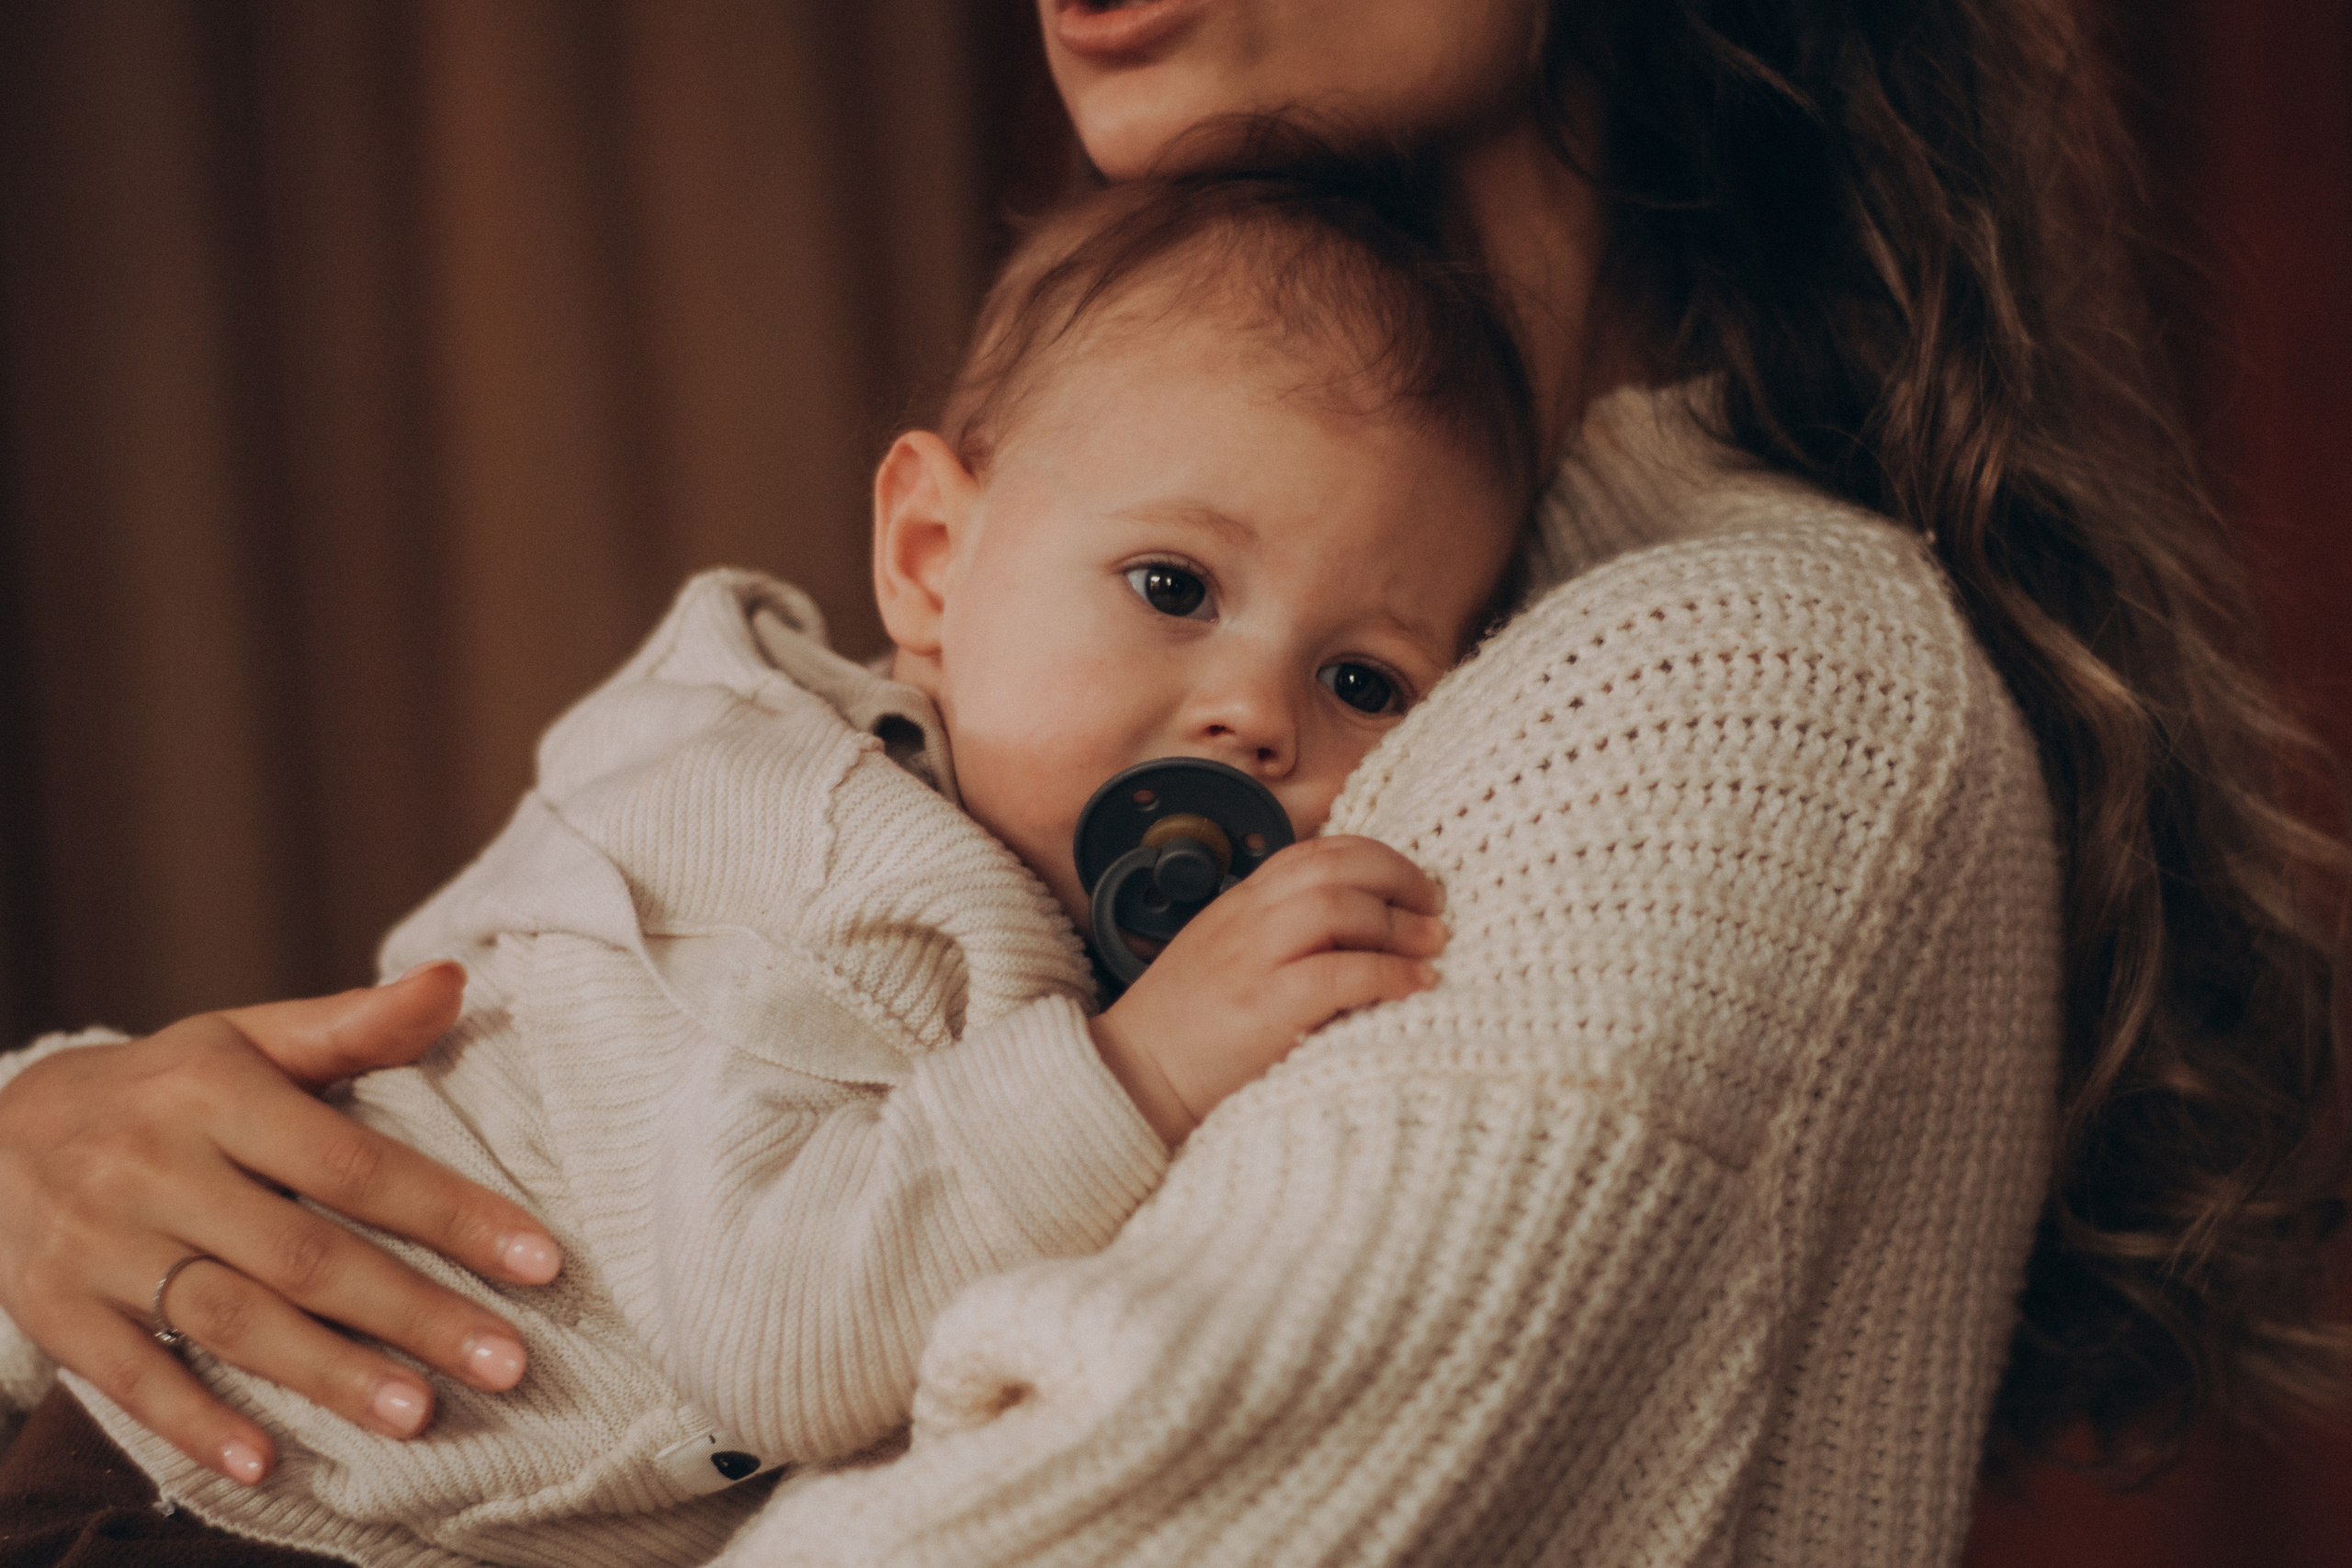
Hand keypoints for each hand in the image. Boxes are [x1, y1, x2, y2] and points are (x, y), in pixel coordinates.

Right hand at [0, 963, 562, 1484]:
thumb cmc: (165, 1088)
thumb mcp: (248, 1040)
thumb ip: (356, 1024)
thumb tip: (457, 979)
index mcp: (217, 1093)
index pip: (355, 1163)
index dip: (452, 1214)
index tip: (542, 1262)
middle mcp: (156, 1168)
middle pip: (305, 1255)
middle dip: (414, 1313)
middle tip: (510, 1362)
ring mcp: (101, 1245)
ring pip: (229, 1320)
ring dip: (327, 1373)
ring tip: (419, 1413)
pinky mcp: (55, 1311)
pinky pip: (131, 1378)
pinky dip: (196, 1423)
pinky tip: (268, 1462)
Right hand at [1088, 836, 1446, 1145]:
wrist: (1130, 1081)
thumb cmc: (1187, 1031)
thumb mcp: (1226, 959)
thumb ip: (1277, 936)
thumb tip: (1361, 930)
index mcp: (1239, 905)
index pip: (1315, 852)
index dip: (1377, 858)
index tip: (1414, 885)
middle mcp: (1245, 920)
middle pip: (1334, 866)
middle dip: (1398, 878)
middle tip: (1436, 908)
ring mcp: (1250, 961)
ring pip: (1337, 907)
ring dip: (1398, 923)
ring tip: (1433, 945)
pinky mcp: (1262, 1008)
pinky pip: (1338, 973)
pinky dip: (1387, 973)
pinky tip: (1415, 984)